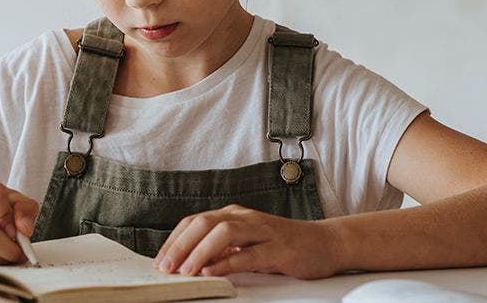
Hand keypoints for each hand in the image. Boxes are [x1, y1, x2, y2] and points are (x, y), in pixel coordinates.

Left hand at [152, 204, 341, 278]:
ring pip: (223, 233)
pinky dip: (226, 262)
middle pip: (204, 223)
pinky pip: (248, 254)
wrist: (326, 243)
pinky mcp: (278, 248)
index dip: (174, 240)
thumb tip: (190, 261)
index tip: (160, 260)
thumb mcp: (247, 245)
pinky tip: (212, 272)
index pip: (195, 221)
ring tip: (185, 271)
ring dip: (199, 252)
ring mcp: (262, 231)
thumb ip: (222, 250)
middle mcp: (245, 218)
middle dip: (180, 245)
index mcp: (234, 215)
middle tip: (165, 267)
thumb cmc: (284, 245)